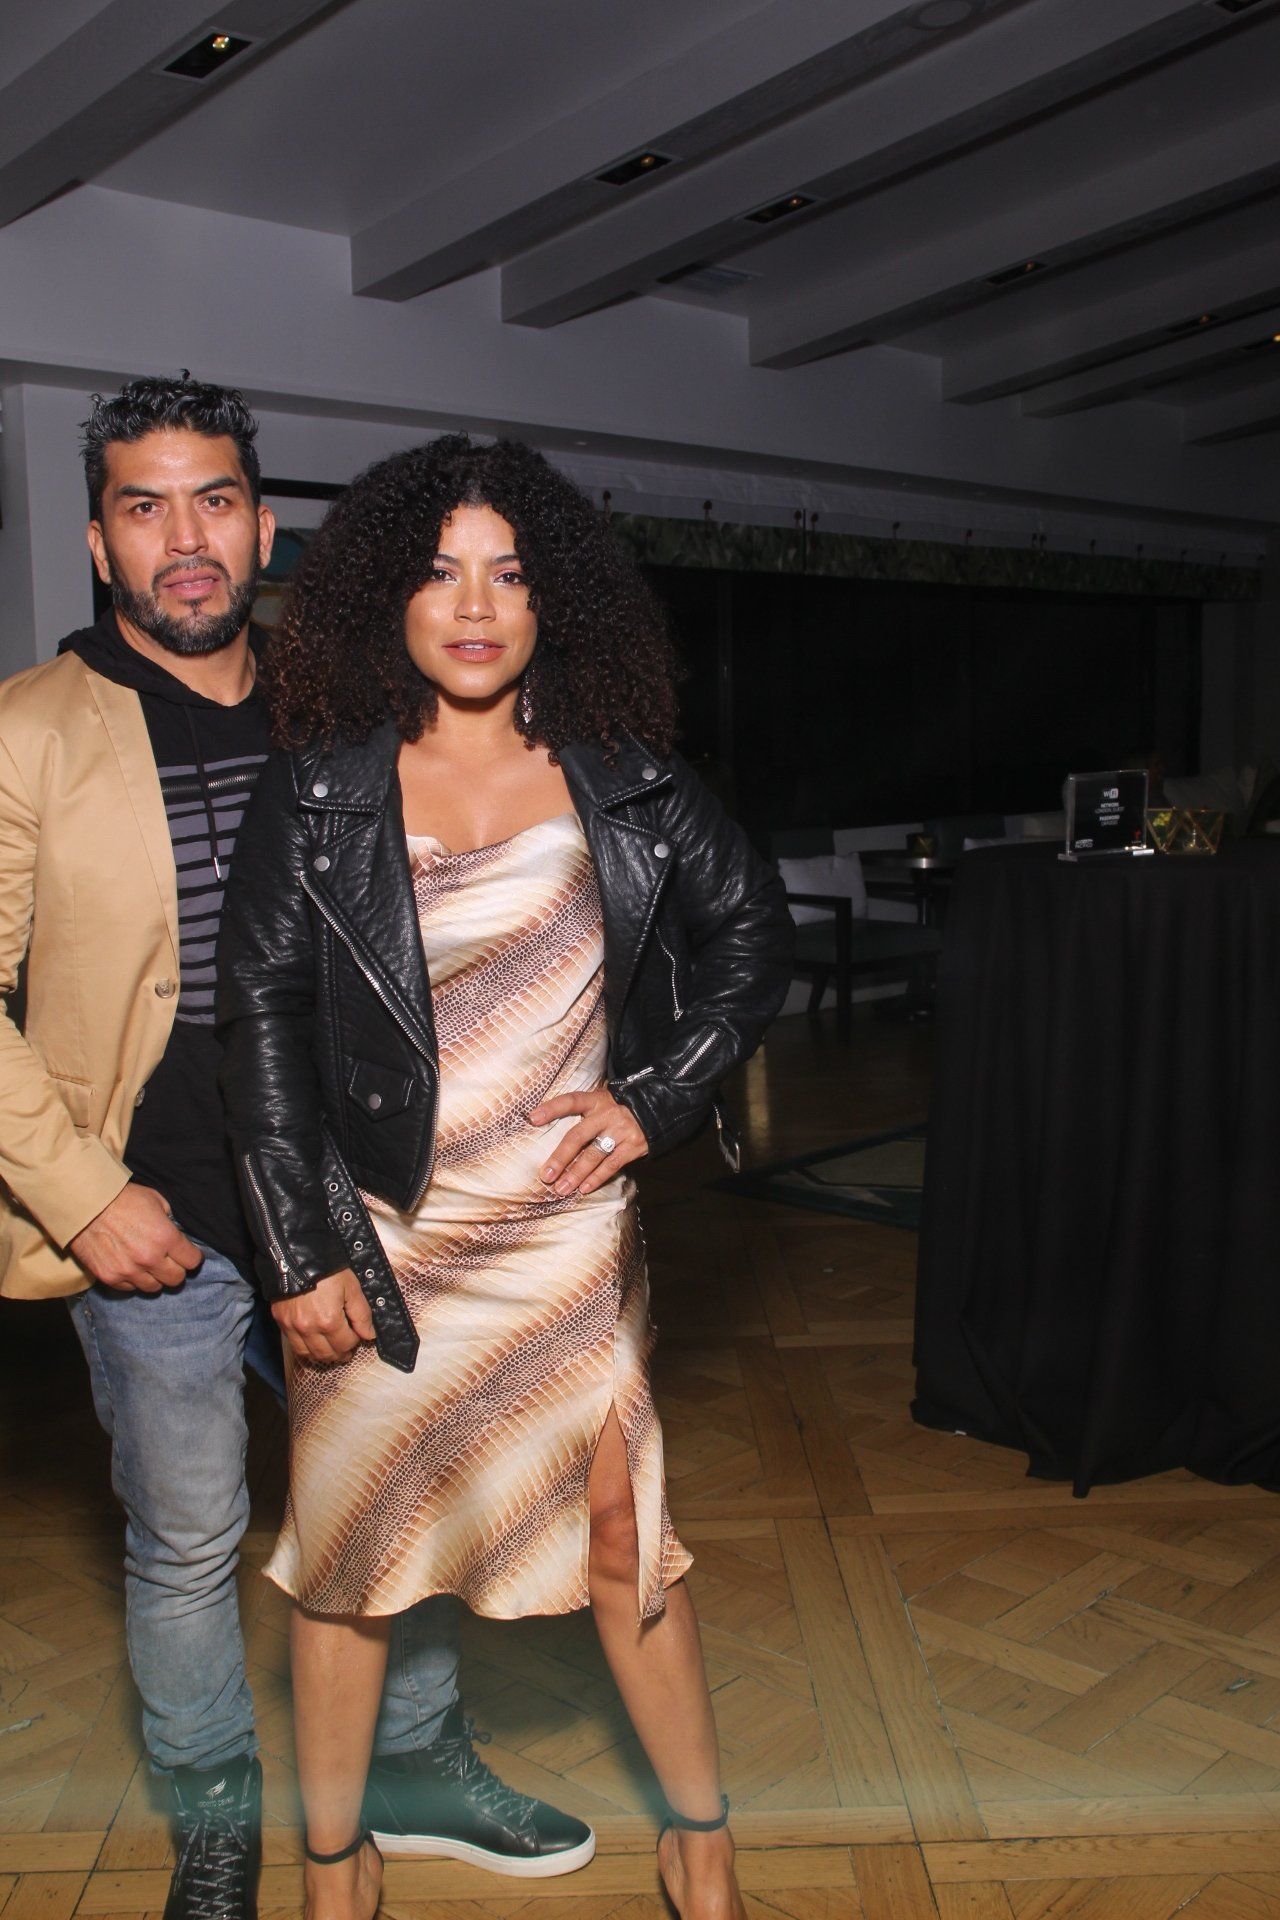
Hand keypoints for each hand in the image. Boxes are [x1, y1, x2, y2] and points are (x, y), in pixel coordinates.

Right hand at [70, 1184, 202, 1294]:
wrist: (86, 1204)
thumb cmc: (123, 1198)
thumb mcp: (156, 1200)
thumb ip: (171, 1221)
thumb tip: (179, 1235)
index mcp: (165, 1237)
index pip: (193, 1262)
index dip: (191, 1256)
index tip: (186, 1253)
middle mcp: (149, 1258)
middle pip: (176, 1279)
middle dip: (176, 1269)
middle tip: (168, 1260)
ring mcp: (128, 1270)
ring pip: (154, 1288)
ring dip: (154, 1277)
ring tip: (147, 1264)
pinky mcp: (109, 1277)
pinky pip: (130, 1288)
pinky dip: (132, 1280)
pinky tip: (129, 1265)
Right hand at [272, 1269, 375, 1364]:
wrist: (296, 1257)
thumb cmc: (328, 1271)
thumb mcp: (351, 1287)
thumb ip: (361, 1314)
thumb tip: (369, 1336)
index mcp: (328, 1321)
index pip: (345, 1344)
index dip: (355, 1343)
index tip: (357, 1336)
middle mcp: (309, 1329)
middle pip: (327, 1354)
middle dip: (340, 1354)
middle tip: (347, 1350)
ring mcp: (292, 1327)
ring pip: (309, 1355)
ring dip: (323, 1356)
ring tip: (332, 1350)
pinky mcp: (281, 1322)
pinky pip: (294, 1346)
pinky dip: (306, 1349)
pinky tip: (314, 1344)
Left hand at [529, 1087, 647, 1196]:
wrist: (656, 1108)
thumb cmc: (619, 1108)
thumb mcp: (602, 1101)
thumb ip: (583, 1113)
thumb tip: (549, 1128)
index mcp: (596, 1100)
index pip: (570, 1101)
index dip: (551, 1109)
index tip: (532, 1118)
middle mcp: (607, 1114)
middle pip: (578, 1136)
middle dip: (560, 1158)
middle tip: (546, 1176)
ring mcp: (621, 1130)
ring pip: (593, 1155)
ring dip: (575, 1174)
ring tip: (561, 1189)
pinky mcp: (633, 1146)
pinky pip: (611, 1165)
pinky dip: (596, 1178)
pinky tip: (584, 1188)